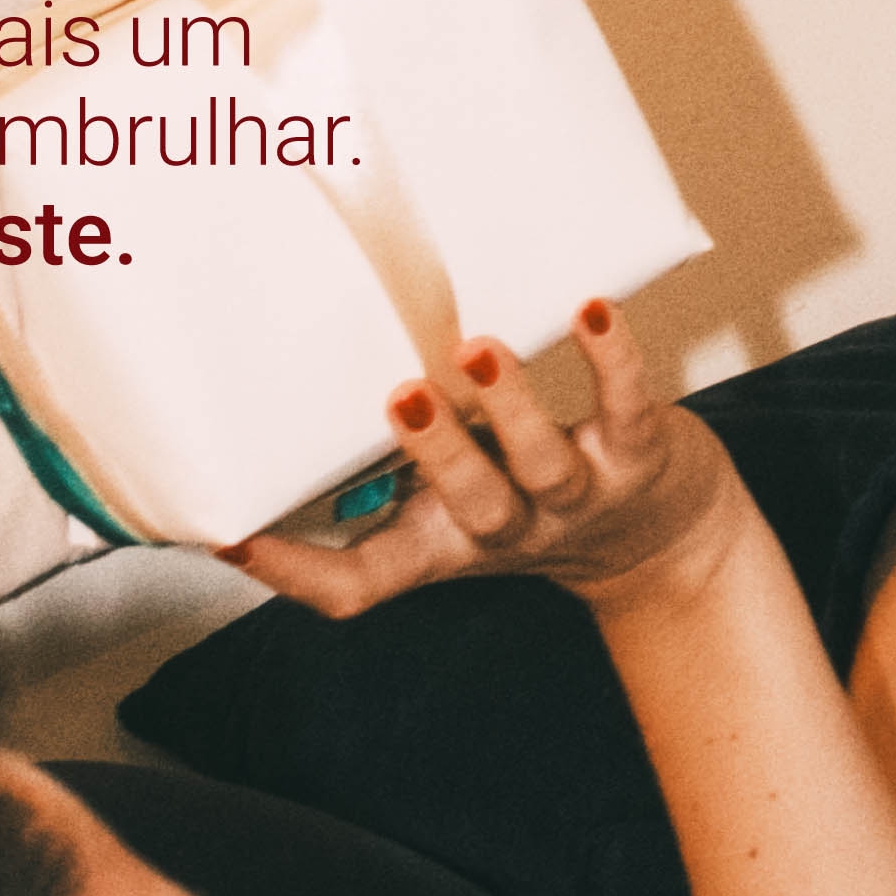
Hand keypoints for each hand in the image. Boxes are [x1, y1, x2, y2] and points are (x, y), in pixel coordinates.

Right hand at [225, 299, 760, 618]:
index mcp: (445, 543)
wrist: (664, 539)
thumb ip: (378, 465)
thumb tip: (276, 401)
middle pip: (472, 507)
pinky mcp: (640, 453)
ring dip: (511, 405)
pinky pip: (627, 407)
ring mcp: (579, 494)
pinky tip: (592, 312)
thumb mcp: (449, 499)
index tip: (232, 534)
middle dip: (436, 456)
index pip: (362, 583)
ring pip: (544, 461)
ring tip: (476, 351)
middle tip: (399, 399)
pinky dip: (612, 360)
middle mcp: (510, 527)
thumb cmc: (531, 499)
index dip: (298, 573)